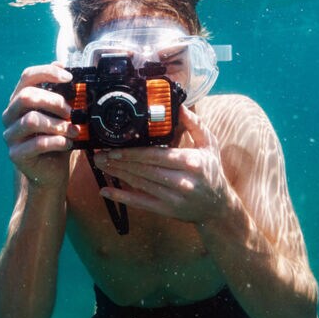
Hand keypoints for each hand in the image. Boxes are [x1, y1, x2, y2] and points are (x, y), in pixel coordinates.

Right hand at [1, 63, 77, 189]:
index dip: (48, 72)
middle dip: (54, 101)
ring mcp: (10, 135)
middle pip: (26, 96)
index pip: (27, 76)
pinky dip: (58, 142)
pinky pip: (37, 143)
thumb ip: (62, 94)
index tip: (69, 77)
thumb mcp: (61, 114)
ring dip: (58, 124)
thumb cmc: (56, 138)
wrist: (51, 171)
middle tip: (71, 112)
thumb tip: (66, 68)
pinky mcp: (15, 154)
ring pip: (31, 120)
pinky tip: (67, 144)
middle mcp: (10, 115)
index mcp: (19, 99)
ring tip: (73, 131)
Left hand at [92, 106, 231, 222]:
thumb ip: (194, 125)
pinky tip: (106, 191)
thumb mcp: (209, 144)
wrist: (218, 206)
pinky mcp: (166, 210)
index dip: (133, 153)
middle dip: (119, 162)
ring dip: (117, 174)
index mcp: (190, 162)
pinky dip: (122, 197)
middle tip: (99, 154)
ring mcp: (172, 198)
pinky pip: (140, 203)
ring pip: (139, 184)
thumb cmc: (211, 171)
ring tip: (101, 165)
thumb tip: (179, 107)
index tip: (114, 147)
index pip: (156, 155)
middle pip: (144, 169)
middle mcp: (181, 181)